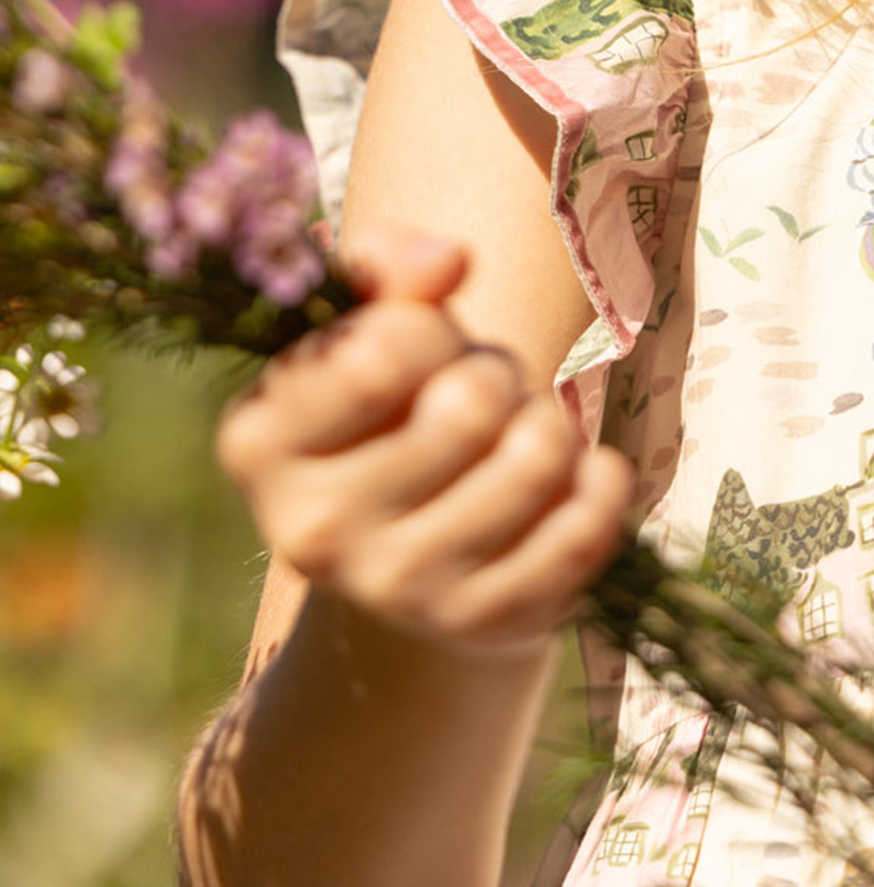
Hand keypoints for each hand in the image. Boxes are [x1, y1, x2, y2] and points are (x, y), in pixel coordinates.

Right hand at [215, 220, 633, 657]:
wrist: (412, 554)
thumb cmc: (393, 409)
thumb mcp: (367, 323)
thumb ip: (387, 264)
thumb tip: (446, 262)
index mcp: (260, 443)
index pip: (384, 349)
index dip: (428, 329)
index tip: (422, 350)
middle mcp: (311, 532)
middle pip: (472, 402)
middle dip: (497, 376)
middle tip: (480, 398)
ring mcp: (398, 589)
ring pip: (536, 459)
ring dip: (550, 427)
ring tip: (519, 439)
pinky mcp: (482, 624)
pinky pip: (585, 526)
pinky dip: (599, 482)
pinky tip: (573, 479)